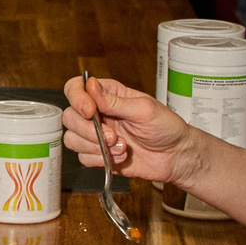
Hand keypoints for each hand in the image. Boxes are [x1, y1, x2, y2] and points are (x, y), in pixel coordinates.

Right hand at [62, 74, 201, 187]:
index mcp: (108, 95)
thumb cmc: (166, 128)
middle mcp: (98, 113)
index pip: (75, 88)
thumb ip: (114, 100)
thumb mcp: (144, 109)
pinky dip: (100, 159)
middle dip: (88, 130)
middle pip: (69, 117)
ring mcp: (96, 135)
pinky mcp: (98, 155)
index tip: (90, 111)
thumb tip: (91, 84)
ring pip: (72, 139)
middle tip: (113, 136)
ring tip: (121, 147)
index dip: (77, 99)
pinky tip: (120, 157)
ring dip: (95, 147)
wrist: (176, 157)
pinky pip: (83, 158)